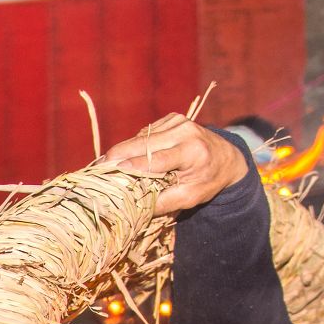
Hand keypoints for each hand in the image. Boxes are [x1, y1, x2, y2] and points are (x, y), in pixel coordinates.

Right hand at [98, 113, 249, 215]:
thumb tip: (134, 206)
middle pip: (143, 143)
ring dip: (123, 151)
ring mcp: (178, 121)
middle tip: (96, 167)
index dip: (132, 165)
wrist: (227, 157)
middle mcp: (186, 131)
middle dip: (118, 155)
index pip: (156, 159)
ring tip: (107, 165)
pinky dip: (135, 146)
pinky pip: (145, 133)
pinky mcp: (172, 117)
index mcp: (193, 151)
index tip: (110, 171)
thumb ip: (163, 201)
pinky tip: (129, 156)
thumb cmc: (207, 181)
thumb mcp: (190, 197)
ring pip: (140, 138)